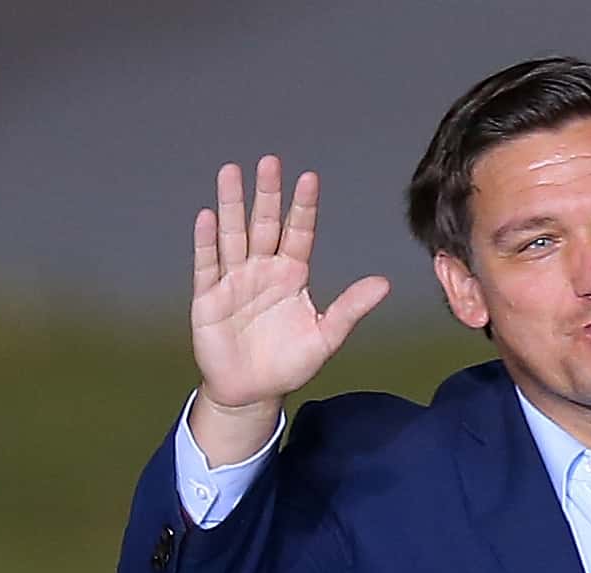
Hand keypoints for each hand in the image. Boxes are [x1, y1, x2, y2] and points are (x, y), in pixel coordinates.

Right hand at [188, 155, 389, 457]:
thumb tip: (384, 283)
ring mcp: (234, 281)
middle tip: (270, 161)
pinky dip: (207, 243)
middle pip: (264, 224)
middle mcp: (263, 270)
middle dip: (266, 194)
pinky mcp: (209, 298)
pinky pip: (207, 266)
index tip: (309, 178)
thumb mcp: (325, 338)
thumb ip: (350, 309)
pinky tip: (207, 217)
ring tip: (231, 172)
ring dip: (231, 205)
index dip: (303, 206)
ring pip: (233, 235)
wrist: (252, 392)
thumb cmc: (288, 363)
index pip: (299, 232)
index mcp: (292, 275)